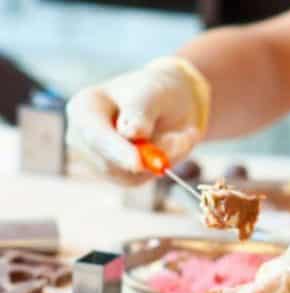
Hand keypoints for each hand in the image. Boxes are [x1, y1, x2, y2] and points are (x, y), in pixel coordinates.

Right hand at [66, 57, 209, 184]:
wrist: (166, 106)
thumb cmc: (155, 93)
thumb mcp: (152, 93)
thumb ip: (141, 111)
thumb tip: (132, 133)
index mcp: (84, 108)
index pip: (94, 135)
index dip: (116, 151)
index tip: (138, 163)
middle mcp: (82, 138)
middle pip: (110, 162)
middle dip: (152, 154)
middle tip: (185, 137)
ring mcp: (96, 160)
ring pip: (130, 175)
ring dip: (163, 158)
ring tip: (179, 135)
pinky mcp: (116, 175)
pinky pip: (141, 180)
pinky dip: (162, 166)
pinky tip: (170, 147)